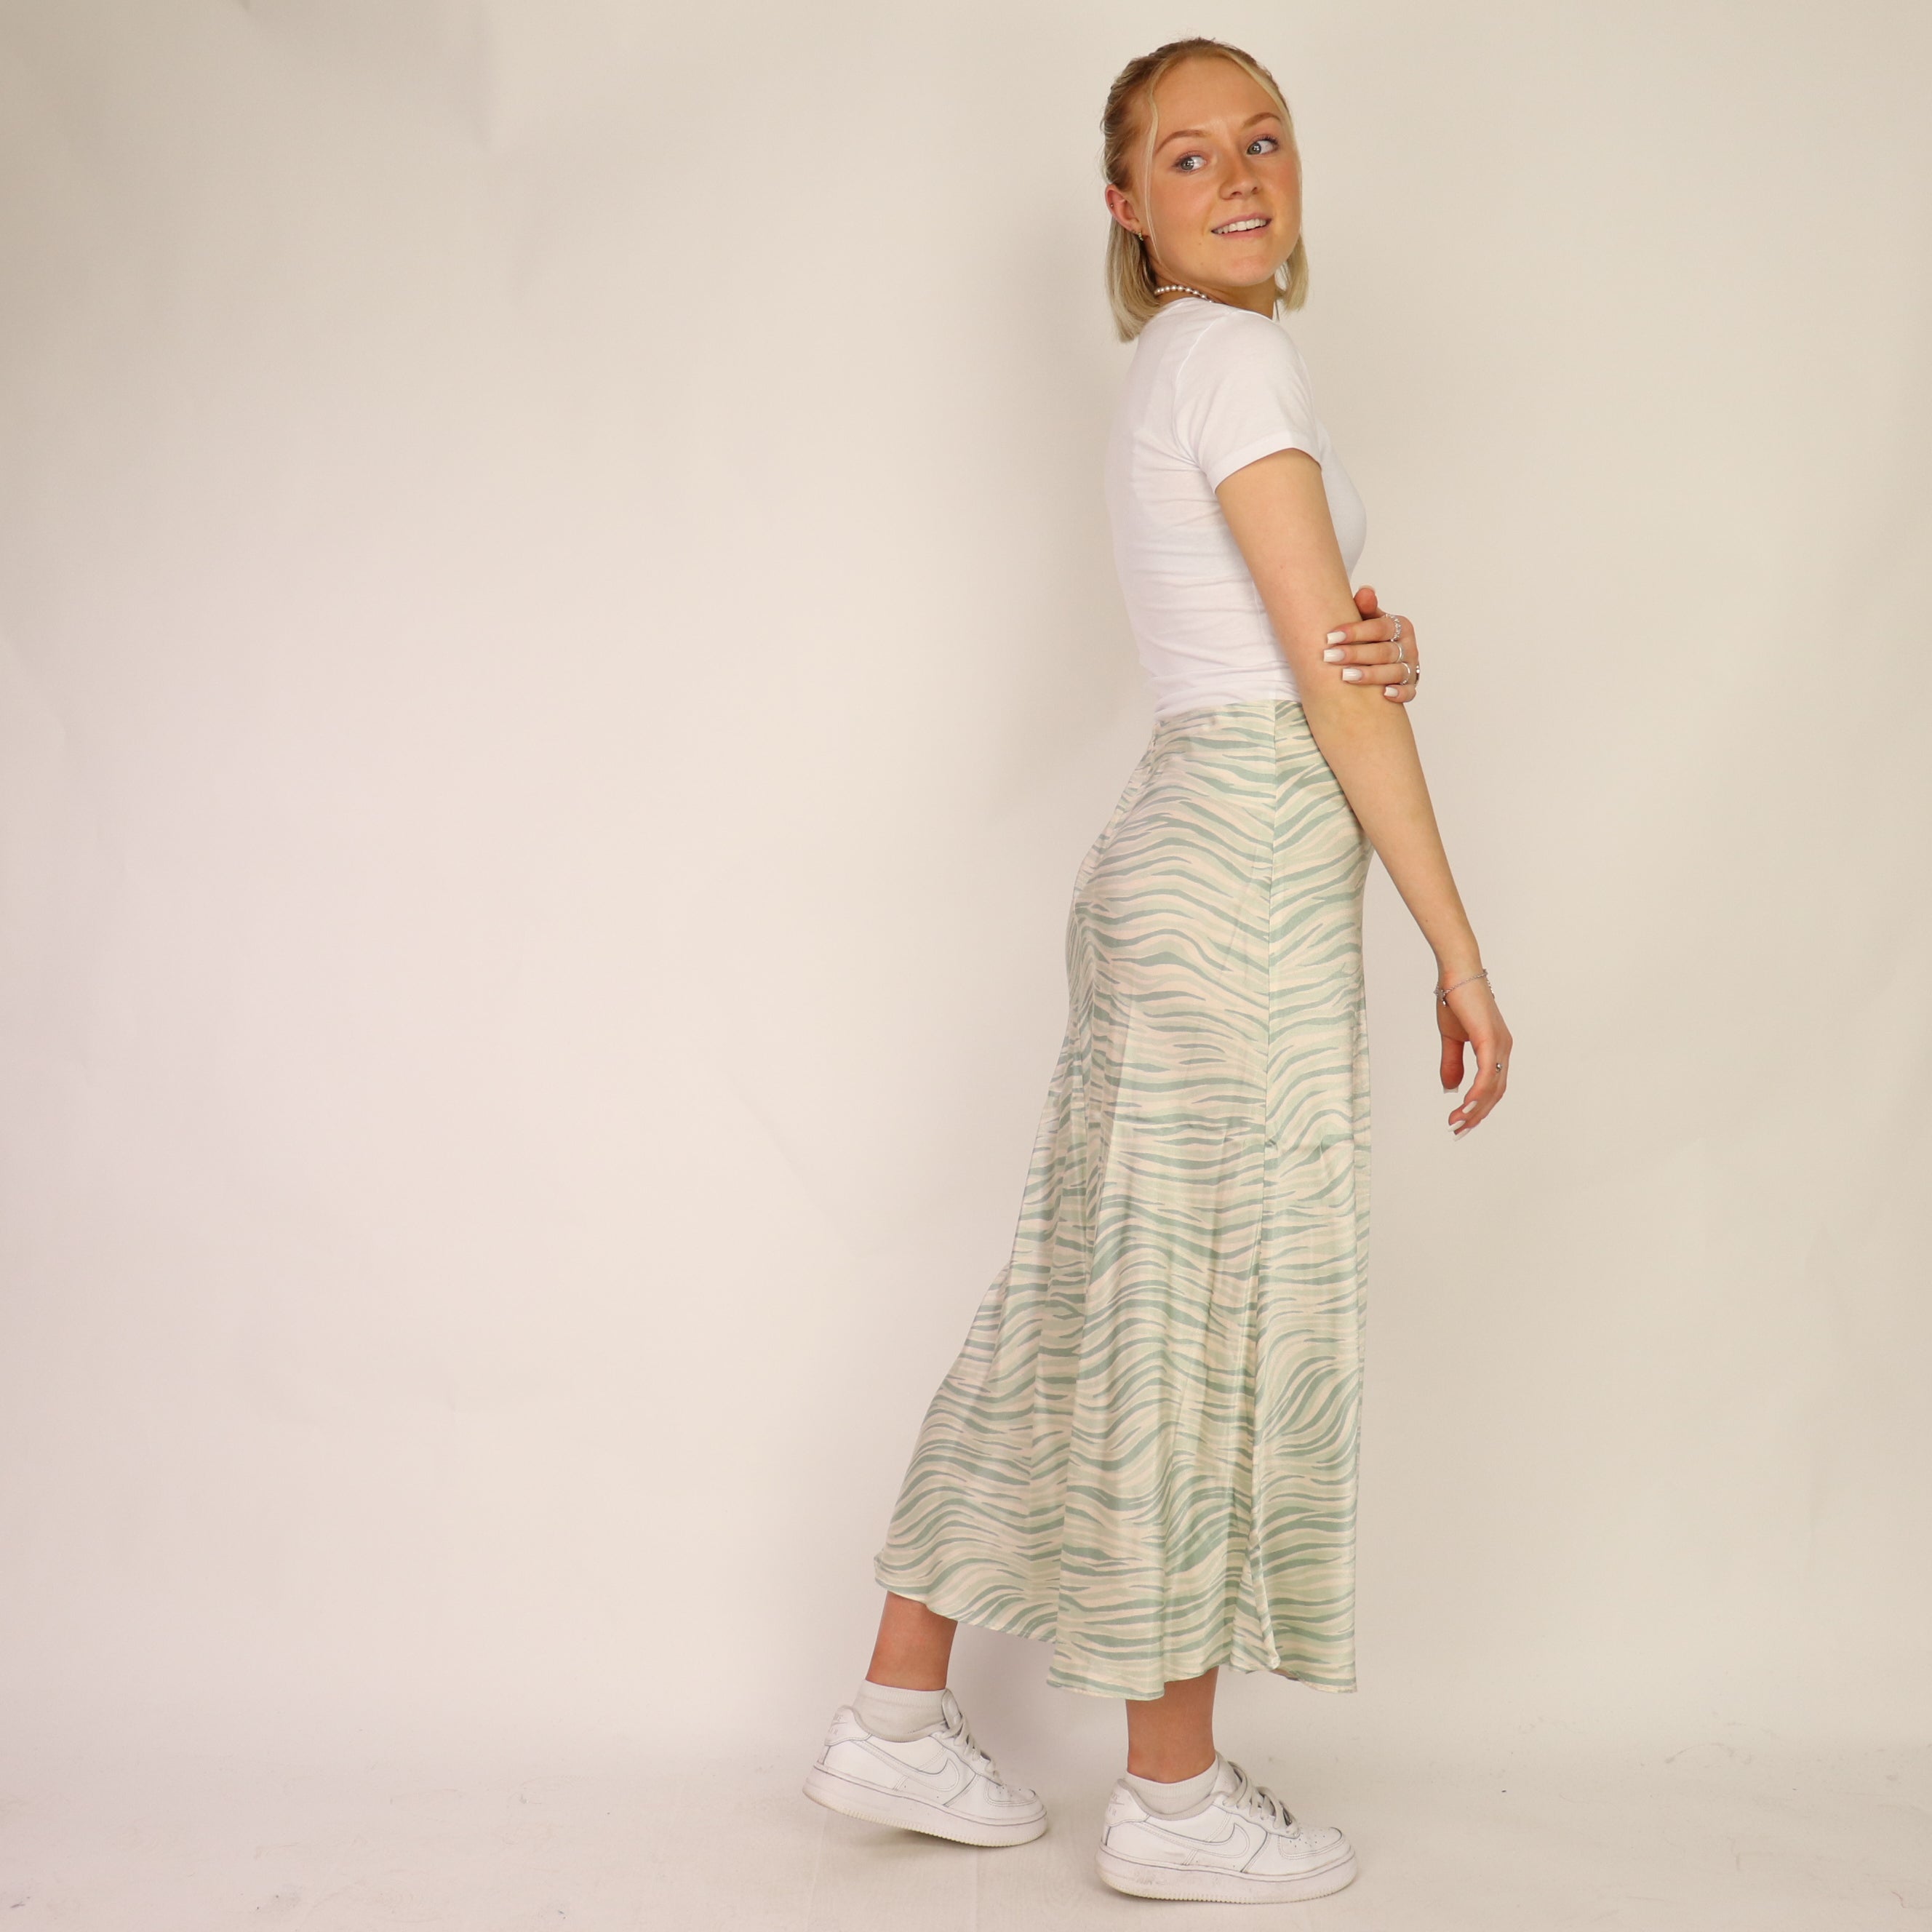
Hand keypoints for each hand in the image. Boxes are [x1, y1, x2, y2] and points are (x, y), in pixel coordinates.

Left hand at [1323, 584, 1419, 701]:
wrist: (1380, 658)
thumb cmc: (1370, 637)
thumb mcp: (1368, 620)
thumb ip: (1365, 607)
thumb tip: (1365, 591)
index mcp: (1400, 627)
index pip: (1380, 628)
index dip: (1356, 631)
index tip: (1331, 636)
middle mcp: (1408, 647)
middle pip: (1384, 651)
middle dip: (1356, 654)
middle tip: (1330, 657)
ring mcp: (1410, 668)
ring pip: (1395, 672)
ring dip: (1371, 675)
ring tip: (1346, 676)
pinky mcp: (1410, 686)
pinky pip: (1409, 692)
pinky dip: (1399, 693)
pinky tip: (1384, 694)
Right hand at [1437, 974, 1510, 1135]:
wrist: (1456, 973)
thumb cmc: (1454, 999)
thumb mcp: (1451, 1037)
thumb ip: (1452, 1063)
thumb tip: (1452, 1089)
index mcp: (1496, 1048)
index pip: (1492, 1087)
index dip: (1478, 1106)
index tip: (1461, 1122)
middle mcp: (1503, 1049)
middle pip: (1495, 1093)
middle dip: (1477, 1114)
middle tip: (1458, 1130)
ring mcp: (1499, 1045)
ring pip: (1492, 1088)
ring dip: (1475, 1108)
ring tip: (1458, 1123)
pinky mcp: (1490, 1040)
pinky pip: (1487, 1074)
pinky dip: (1477, 1092)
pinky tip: (1465, 1105)